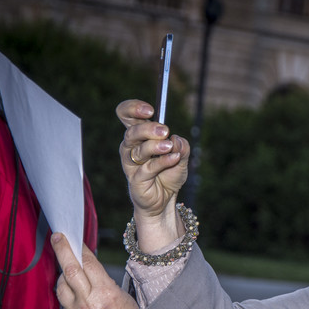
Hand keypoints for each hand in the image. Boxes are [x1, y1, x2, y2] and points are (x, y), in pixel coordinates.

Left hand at [52, 233, 147, 308]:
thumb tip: (86, 268)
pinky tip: (76, 298)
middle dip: (61, 250)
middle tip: (57, 237)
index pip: (87, 263)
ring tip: (68, 273)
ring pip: (61, 287)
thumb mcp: (121, 296)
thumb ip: (102, 282)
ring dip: (63, 276)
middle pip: (69, 269)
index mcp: (104, 293)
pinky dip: (68, 298)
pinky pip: (64, 305)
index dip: (78, 248)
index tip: (72, 238)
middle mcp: (88, 303)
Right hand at [117, 99, 190, 250]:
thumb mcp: (181, 157)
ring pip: (138, 149)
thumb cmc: (168, 174)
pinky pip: (147, 168)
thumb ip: (181, 146)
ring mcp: (131, 164)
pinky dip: (162, 162)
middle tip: (165, 130)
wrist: (166, 200)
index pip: (126, 115)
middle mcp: (131, 147)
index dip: (133, 108)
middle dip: (148, 128)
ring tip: (169, 146)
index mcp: (139, 136)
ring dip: (155, 146)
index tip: (149, 110)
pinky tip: (173, 158)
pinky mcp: (136, 179)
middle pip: (131, 131)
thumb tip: (176, 138)